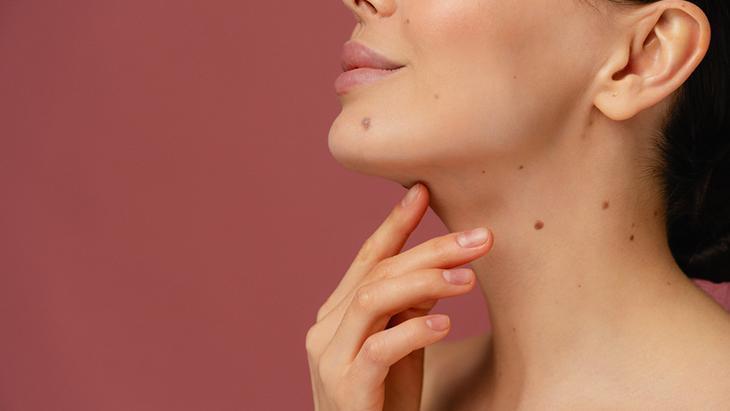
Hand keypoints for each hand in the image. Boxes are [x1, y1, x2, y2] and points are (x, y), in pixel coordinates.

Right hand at [305, 183, 493, 410]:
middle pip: (378, 272)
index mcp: (337, 312)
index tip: (424, 192)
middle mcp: (326, 327)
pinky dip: (413, 332)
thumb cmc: (383, 399)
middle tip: (480, 237)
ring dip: (424, 282)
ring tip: (469, 279)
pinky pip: (378, 349)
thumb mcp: (401, 345)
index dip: (396, 223)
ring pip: (372, 299)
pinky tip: (445, 325)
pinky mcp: (345, 388)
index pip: (368, 257)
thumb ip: (410, 306)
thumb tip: (441, 266)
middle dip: (431, 249)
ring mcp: (330, 357)